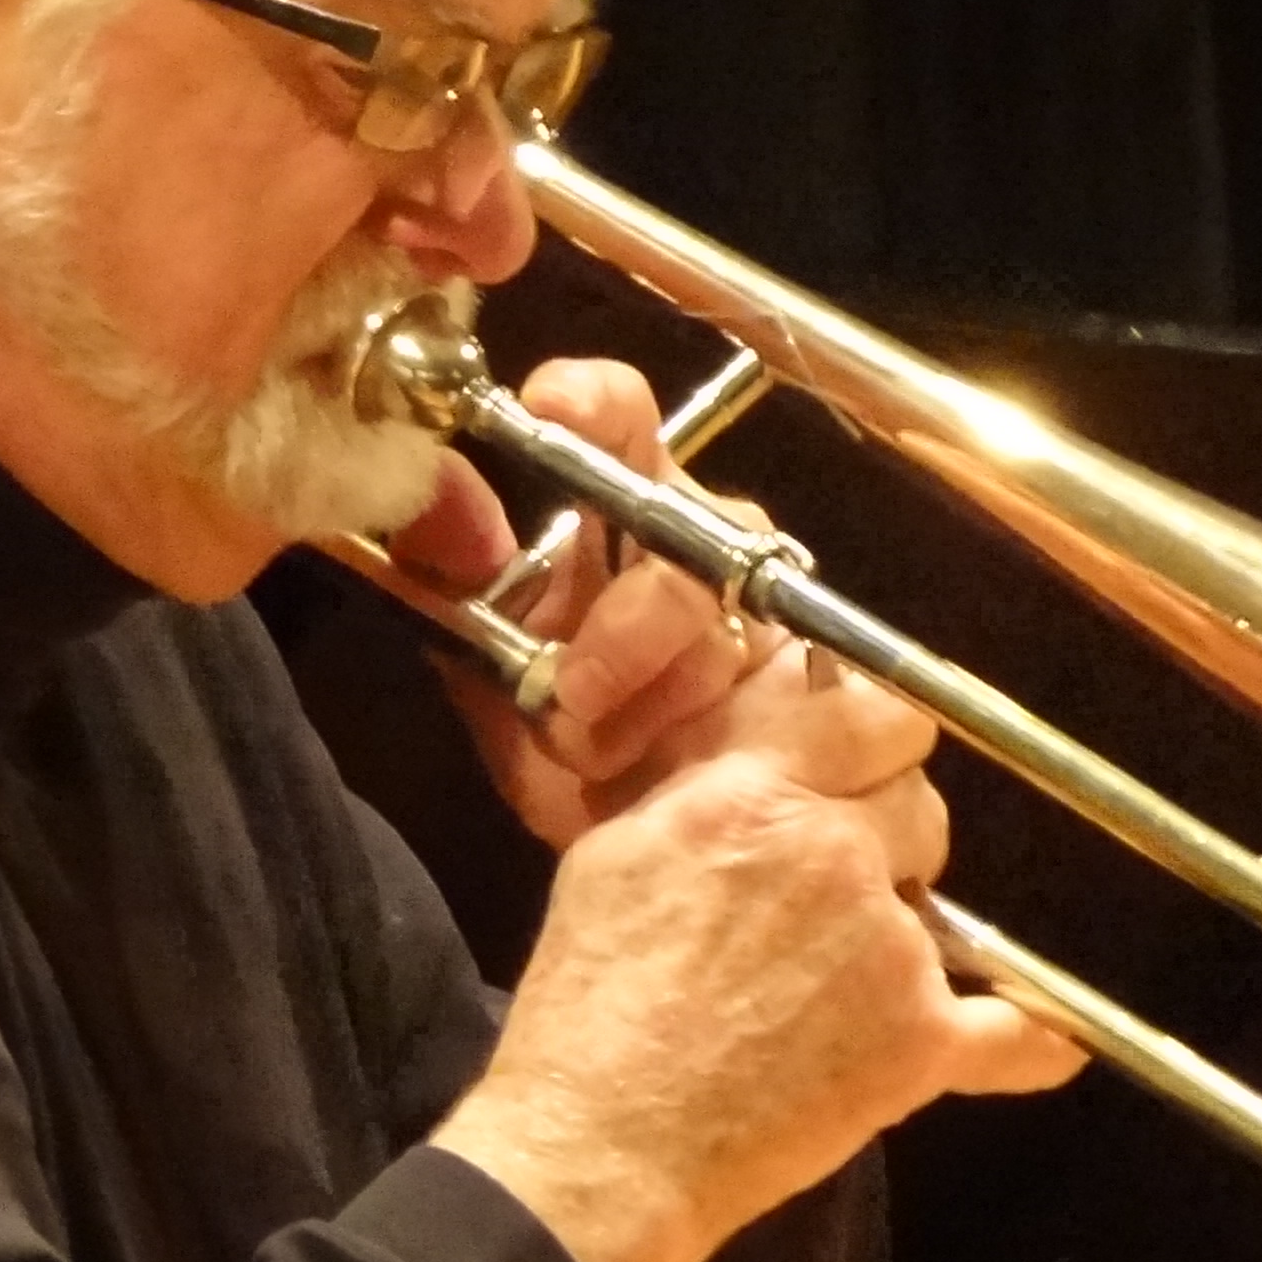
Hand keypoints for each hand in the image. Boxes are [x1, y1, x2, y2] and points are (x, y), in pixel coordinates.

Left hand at [379, 356, 767, 846]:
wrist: (656, 860)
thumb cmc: (579, 755)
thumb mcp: (497, 686)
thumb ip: (453, 599)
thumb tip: (428, 516)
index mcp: (621, 521)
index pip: (621, 420)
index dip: (594, 401)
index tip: (550, 408)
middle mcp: (703, 547)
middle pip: (691, 529)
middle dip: (631, 622)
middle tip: (575, 694)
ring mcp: (770, 615)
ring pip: (727, 626)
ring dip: (655, 708)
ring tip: (603, 763)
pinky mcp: (832, 690)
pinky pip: (809, 694)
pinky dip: (727, 742)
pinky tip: (693, 779)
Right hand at [427, 653, 1083, 1261]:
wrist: (606, 1139)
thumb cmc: (589, 1007)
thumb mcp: (617, 854)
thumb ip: (700, 793)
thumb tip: (751, 765)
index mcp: (750, 797)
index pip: (867, 715)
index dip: (870, 740)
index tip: (861, 764)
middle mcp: (831, 851)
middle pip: (915, 802)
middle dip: (883, 836)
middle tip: (827, 893)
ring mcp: (887, 944)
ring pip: (942, 904)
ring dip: (905, 926)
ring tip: (837, 984)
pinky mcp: (919, 1040)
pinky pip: (1012, 1033)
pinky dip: (1034, 1044)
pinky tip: (1052, 1045)